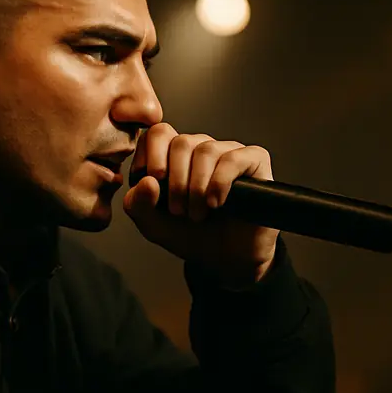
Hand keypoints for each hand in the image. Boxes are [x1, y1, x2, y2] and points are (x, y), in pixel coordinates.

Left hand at [123, 123, 279, 286]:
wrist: (225, 259)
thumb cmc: (190, 235)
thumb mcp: (152, 224)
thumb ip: (138, 203)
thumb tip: (147, 181)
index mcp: (174, 155)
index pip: (158, 133)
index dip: (151, 157)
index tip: (154, 184)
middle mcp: (201, 147)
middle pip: (181, 142)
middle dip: (175, 182)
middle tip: (178, 211)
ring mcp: (229, 152)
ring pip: (206, 151)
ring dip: (197, 188)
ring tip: (198, 214)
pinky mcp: (254, 161)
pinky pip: (233, 159)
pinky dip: (219, 183)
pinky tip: (215, 203)